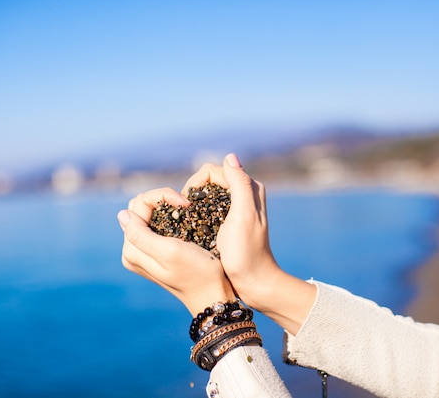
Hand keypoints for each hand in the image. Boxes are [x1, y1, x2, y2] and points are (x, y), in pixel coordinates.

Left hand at [117, 187, 235, 316]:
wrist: (213, 294)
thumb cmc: (197, 273)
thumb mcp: (170, 252)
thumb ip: (141, 235)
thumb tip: (121, 214)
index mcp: (132, 250)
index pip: (139, 205)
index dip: (162, 197)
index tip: (185, 203)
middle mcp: (134, 251)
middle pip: (140, 208)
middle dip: (163, 200)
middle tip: (187, 205)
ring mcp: (144, 252)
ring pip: (148, 214)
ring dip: (167, 207)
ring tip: (187, 210)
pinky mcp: (157, 252)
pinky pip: (156, 224)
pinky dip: (169, 215)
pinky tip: (184, 219)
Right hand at [182, 154, 277, 306]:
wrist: (254, 280)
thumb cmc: (246, 252)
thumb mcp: (242, 216)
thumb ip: (239, 184)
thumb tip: (229, 156)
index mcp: (249, 188)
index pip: (212, 171)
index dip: (194, 184)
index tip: (186, 204)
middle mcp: (244, 194)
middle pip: (208, 181)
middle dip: (192, 193)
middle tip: (184, 214)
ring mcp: (237, 208)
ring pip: (207, 195)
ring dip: (194, 204)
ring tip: (186, 221)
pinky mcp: (230, 221)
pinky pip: (209, 208)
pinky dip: (198, 213)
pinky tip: (193, 227)